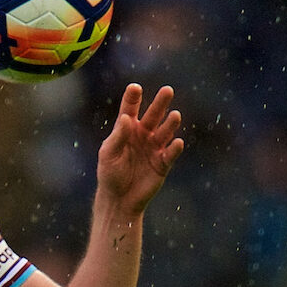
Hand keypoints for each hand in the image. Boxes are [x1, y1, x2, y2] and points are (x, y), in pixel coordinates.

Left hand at [97, 83, 184, 214]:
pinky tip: (177, 142)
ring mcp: (154, 148)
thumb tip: (127, 118)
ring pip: (164, 132)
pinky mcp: (163, 163)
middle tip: (167, 90)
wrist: (119, 199)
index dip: (133, 98)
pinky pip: (170, 154)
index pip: (130, 109)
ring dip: (170, 124)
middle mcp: (142, 135)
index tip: (135, 87)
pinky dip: (175, 148)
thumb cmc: (109, 174)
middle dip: (160, 103)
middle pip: (153, 116)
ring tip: (175, 115)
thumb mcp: (108, 154)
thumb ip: (118, 136)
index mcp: (126, 130)